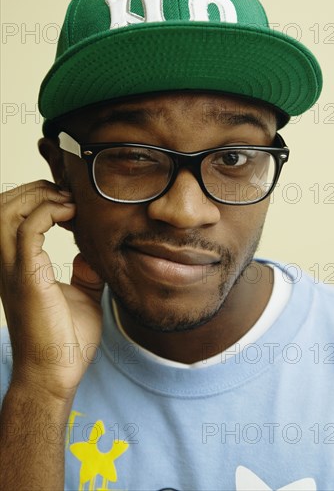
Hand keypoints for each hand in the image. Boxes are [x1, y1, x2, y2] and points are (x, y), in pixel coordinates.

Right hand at [0, 180, 103, 401]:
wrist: (56, 374)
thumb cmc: (66, 341)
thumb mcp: (82, 296)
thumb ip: (83, 273)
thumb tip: (92, 255)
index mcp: (18, 266)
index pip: (9, 217)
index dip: (36, 199)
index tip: (69, 202)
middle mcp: (8, 264)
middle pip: (1, 207)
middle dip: (33, 190)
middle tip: (66, 194)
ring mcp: (13, 269)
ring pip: (5, 212)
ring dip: (37, 196)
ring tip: (67, 201)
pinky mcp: (27, 276)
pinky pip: (27, 230)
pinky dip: (48, 212)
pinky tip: (71, 214)